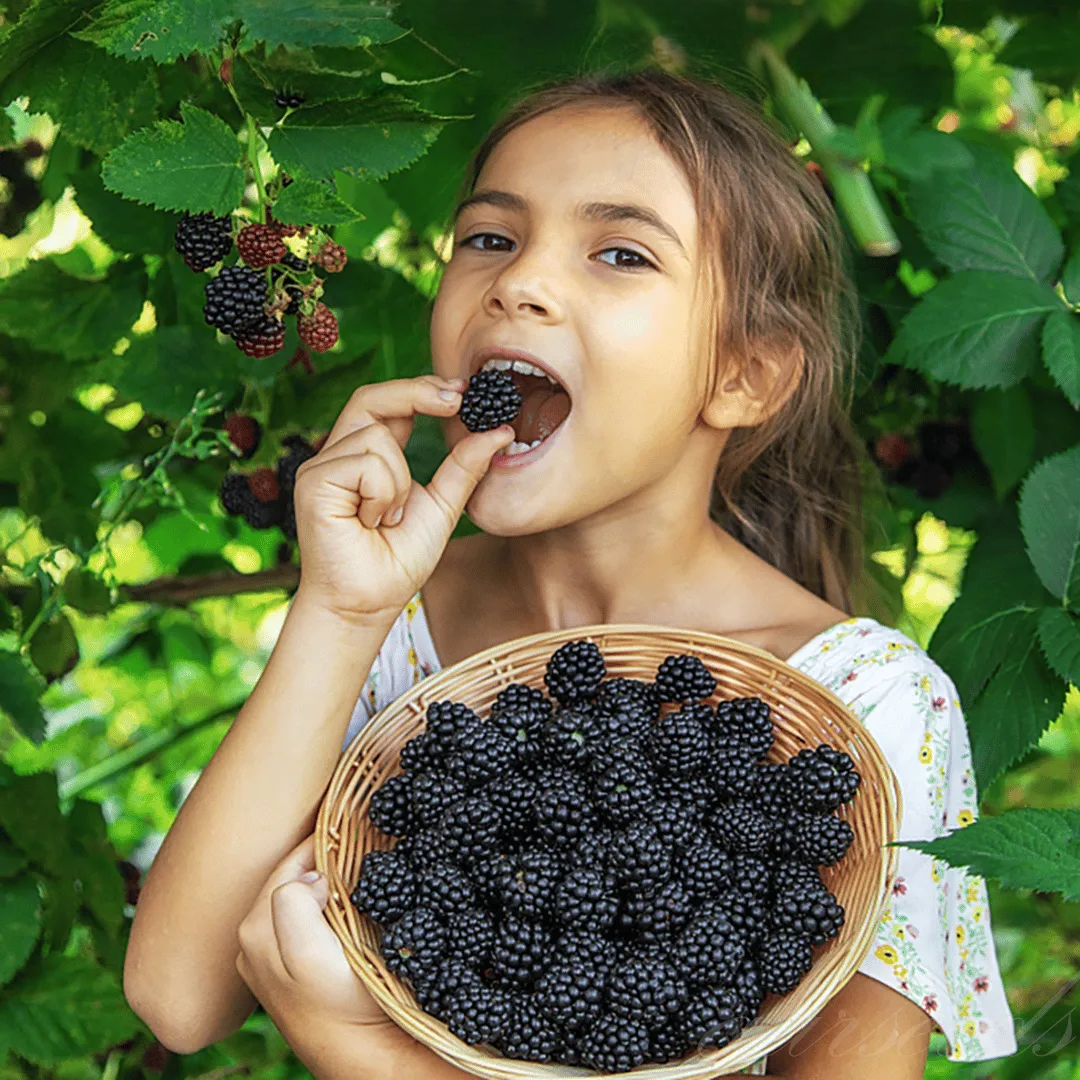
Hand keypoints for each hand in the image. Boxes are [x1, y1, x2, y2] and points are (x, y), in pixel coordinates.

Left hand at [235, 833, 391, 1036]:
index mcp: (254, 931)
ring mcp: (266, 960)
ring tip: (348, 861)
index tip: (348, 825)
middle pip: (285, 880)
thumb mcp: (311, 953)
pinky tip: (340, 900)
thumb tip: (310, 879)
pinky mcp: (288, 973)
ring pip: (291, 898)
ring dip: (317, 879)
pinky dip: (318, 902)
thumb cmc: (342, 1003)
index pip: (286, 866)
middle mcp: (251, 944)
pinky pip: (298, 919)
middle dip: (315, 858)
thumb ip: (294, 905)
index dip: (318, 843)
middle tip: (350, 838)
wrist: (361, 1054)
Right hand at [292, 375, 513, 622]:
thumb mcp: (442, 506)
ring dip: (399, 482)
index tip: (462, 391)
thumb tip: (500, 431)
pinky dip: (383, 495)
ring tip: (388, 519)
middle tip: (456, 400)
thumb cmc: (397, 561)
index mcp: (367, 457)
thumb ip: (463, 468)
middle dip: (415, 393)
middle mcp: (339, 456)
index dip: (421, 390)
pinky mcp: (313, 482)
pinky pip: (366, 463)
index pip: (388, 405)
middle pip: (371, 397)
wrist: (368, 604)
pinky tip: (372, 523)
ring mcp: (321, 467)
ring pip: (377, 437)